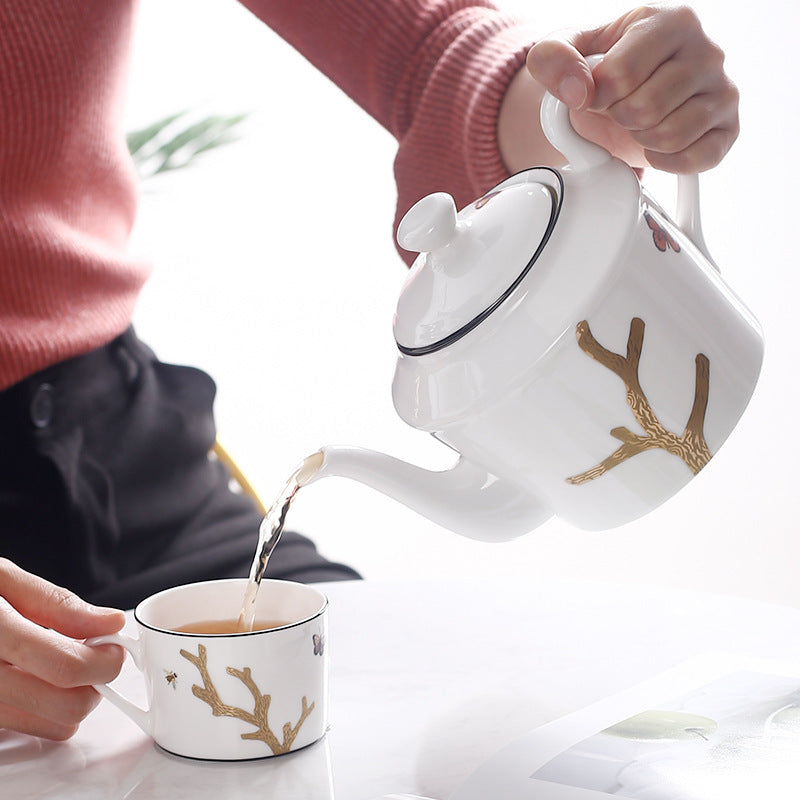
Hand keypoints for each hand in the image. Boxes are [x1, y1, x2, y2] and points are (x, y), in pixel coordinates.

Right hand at [0, 558, 124, 739]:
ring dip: (73, 699)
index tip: (114, 646)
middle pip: (65, 706)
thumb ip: (56, 603)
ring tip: (65, 665)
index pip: (65, 666)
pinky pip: (23, 728)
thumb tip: (108, 622)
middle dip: (96, 683)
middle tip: (96, 657)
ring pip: (49, 725)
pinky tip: (36, 679)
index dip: (104, 660)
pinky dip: (44, 710)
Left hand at [526, 4, 738, 172]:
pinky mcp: (729, 128)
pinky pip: (698, 159)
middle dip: (618, 118)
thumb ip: (552, 58)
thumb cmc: (598, 68)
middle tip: (619, 109)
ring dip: (640, 140)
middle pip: (645, 109)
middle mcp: (707, 50)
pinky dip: (666, 162)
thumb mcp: (562, 53)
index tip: (596, 92)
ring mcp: (724, 89)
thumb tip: (578, 91)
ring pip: (670, 136)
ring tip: (637, 124)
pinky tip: (655, 145)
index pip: (621, 76)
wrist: (620, 95)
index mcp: (670, 20)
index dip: (596, 97)